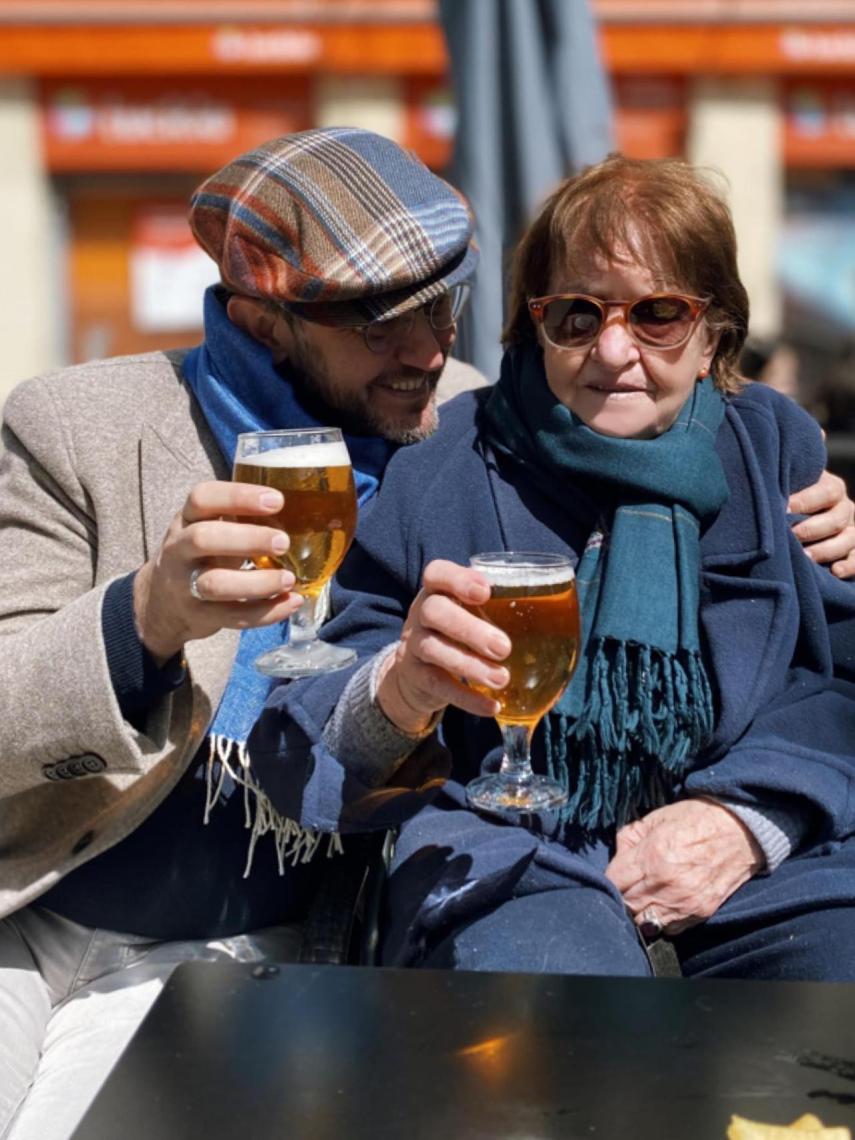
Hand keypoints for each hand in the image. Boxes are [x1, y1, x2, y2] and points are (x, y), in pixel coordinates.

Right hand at [133, 480, 303, 662]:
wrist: (162, 601)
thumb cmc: (202, 553)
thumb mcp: (211, 527)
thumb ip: (242, 516)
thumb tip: (303, 507)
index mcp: (187, 519)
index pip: (202, 498)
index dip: (238, 496)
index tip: (276, 500)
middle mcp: (179, 549)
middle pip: (203, 539)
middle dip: (247, 539)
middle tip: (284, 542)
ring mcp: (185, 585)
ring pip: (215, 584)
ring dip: (257, 583)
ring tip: (289, 579)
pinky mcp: (199, 616)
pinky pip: (232, 617)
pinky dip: (266, 613)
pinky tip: (291, 602)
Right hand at [375, 558, 510, 733]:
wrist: (418, 673)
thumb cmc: (460, 632)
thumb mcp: (472, 612)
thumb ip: (502, 604)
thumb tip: (567, 605)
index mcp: (438, 590)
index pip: (436, 573)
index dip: (458, 579)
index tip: (486, 592)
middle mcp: (421, 613)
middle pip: (433, 611)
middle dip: (469, 628)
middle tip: (503, 648)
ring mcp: (414, 645)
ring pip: (433, 649)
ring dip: (470, 665)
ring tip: (502, 679)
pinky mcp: (415, 677)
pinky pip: (437, 686)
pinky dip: (467, 698)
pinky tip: (492, 706)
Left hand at [605, 799, 763, 935]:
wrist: (740, 829)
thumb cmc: (695, 818)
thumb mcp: (655, 818)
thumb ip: (629, 838)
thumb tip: (616, 858)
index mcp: (651, 856)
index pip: (613, 882)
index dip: (610, 878)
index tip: (616, 874)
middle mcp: (666, 884)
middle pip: (626, 905)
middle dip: (622, 896)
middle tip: (628, 885)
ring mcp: (684, 902)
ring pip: (645, 922)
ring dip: (640, 911)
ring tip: (644, 897)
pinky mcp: (700, 913)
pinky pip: (670, 928)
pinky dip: (662, 920)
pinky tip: (664, 904)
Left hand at [789, 468, 854, 578]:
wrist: (797, 522)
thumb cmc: (786, 505)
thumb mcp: (789, 493)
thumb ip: (784, 494)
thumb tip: (769, 501)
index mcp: (832, 489)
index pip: (828, 492)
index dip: (806, 501)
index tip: (783, 510)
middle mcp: (845, 509)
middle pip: (837, 519)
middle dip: (811, 529)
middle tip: (791, 535)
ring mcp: (851, 532)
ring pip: (849, 540)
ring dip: (826, 549)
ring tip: (805, 556)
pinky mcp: (853, 552)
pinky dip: (849, 566)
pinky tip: (835, 571)